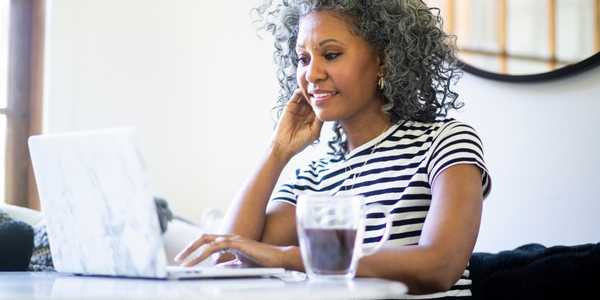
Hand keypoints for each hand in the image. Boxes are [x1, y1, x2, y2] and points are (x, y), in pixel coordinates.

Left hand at [174, 234, 290, 267]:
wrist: (278, 259)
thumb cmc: (262, 262)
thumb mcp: (241, 265)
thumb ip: (229, 264)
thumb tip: (217, 267)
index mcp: (230, 242)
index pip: (208, 242)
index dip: (195, 249)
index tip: (184, 259)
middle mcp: (230, 237)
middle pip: (204, 238)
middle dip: (189, 248)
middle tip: (178, 259)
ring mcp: (233, 239)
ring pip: (207, 242)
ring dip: (193, 252)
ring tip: (184, 263)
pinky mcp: (237, 243)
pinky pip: (216, 246)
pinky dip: (204, 253)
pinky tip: (198, 261)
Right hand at [271, 89, 322, 159]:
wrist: (285, 145)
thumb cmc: (300, 141)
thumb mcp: (315, 131)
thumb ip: (320, 120)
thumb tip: (326, 109)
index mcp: (314, 118)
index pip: (321, 106)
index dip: (325, 101)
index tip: (330, 95)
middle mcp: (307, 112)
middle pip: (314, 99)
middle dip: (318, 94)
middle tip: (323, 89)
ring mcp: (299, 108)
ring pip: (306, 96)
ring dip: (310, 91)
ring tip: (315, 88)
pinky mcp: (290, 105)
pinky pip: (296, 95)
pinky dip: (301, 91)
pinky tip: (305, 91)